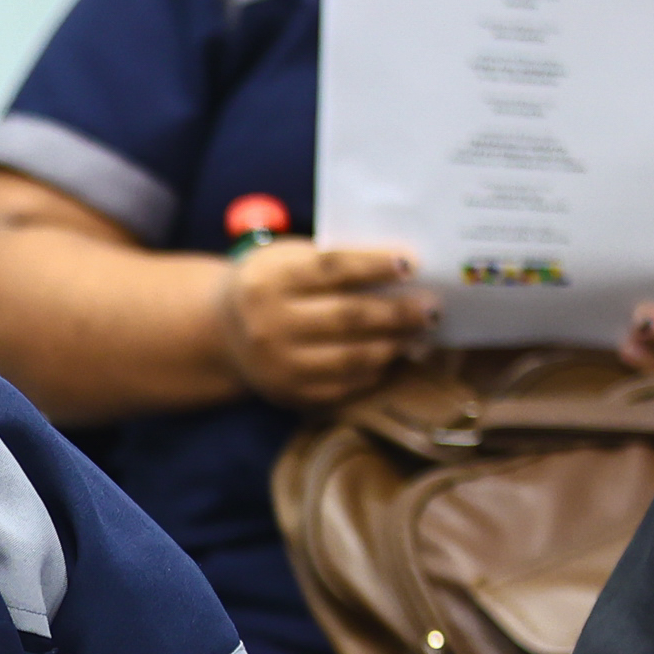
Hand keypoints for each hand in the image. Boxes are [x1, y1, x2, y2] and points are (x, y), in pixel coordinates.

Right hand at [218, 242, 437, 408]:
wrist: (222, 331)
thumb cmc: (271, 284)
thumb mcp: (285, 260)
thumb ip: (331, 261)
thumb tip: (402, 270)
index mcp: (269, 280)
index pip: (331, 270)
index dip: (374, 266)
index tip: (411, 265)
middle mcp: (268, 324)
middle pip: (347, 317)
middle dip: (397, 312)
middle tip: (431, 307)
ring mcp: (278, 364)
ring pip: (351, 356)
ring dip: (393, 344)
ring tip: (418, 333)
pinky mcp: (289, 393)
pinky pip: (344, 385)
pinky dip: (374, 370)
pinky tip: (392, 355)